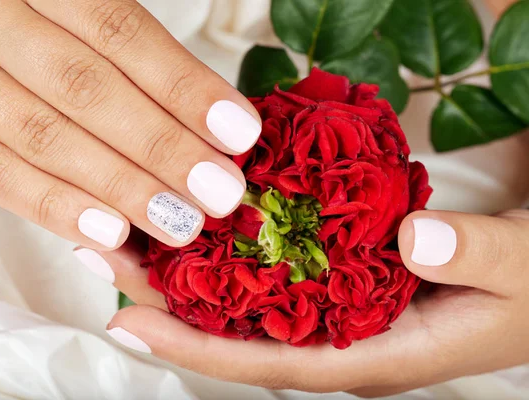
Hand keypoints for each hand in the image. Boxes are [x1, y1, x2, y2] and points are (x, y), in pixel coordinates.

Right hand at [0, 0, 259, 249]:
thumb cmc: (14, 7)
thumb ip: (116, 40)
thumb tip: (205, 117)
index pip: (118, 30)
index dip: (183, 85)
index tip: (239, 132)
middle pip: (85, 88)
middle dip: (161, 147)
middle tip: (221, 192)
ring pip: (40, 135)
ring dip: (119, 186)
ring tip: (180, 222)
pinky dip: (49, 204)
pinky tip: (108, 233)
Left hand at [88, 209, 528, 394]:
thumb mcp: (522, 270)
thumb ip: (478, 255)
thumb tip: (417, 235)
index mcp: (373, 356)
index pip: (268, 362)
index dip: (197, 348)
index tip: (130, 322)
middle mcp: (340, 340)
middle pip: (236, 330)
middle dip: (168, 302)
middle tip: (107, 258)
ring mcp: (336, 312)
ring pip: (246, 300)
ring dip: (187, 272)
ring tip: (129, 237)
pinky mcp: (341, 284)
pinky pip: (272, 273)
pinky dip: (231, 253)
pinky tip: (199, 227)